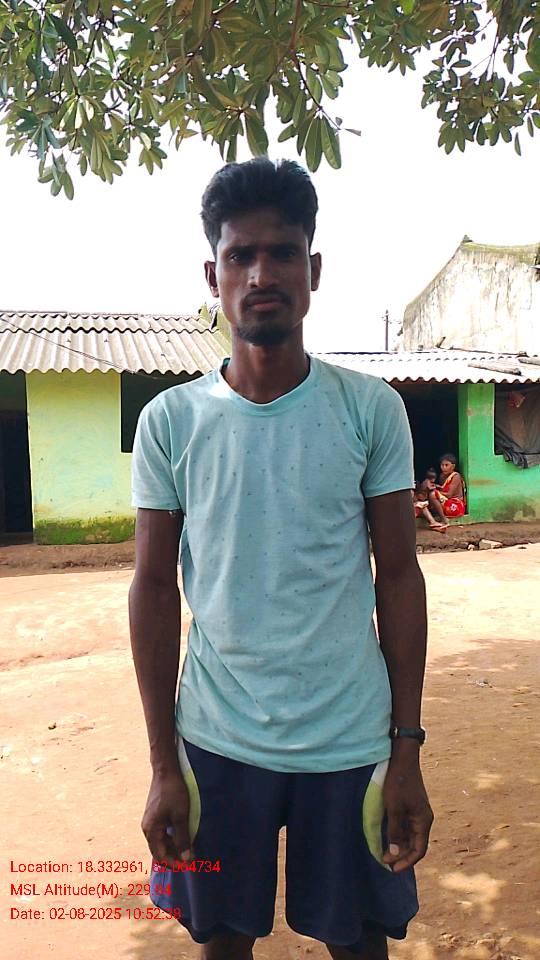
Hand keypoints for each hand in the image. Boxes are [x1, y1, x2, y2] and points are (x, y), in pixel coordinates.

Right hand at [141, 768, 192, 866]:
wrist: (166, 770)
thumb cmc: (173, 792)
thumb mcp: (181, 816)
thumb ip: (183, 838)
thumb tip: (186, 859)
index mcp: (151, 830)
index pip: (160, 855)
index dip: (174, 863)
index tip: (188, 865)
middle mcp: (148, 827)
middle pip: (159, 849)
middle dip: (174, 856)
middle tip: (190, 859)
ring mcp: (150, 820)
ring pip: (161, 840)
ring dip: (173, 847)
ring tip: (188, 849)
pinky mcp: (155, 814)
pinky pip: (162, 831)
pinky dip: (171, 837)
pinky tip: (182, 835)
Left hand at [382, 752, 433, 872]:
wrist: (402, 758)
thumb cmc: (398, 782)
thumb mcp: (394, 807)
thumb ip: (395, 831)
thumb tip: (395, 854)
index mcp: (423, 820)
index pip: (419, 849)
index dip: (407, 862)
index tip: (393, 869)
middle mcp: (423, 819)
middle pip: (415, 844)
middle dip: (402, 856)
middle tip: (385, 863)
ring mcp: (417, 812)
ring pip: (410, 836)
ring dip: (399, 846)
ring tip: (385, 854)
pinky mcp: (410, 806)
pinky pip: (406, 826)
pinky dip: (398, 835)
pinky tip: (388, 838)